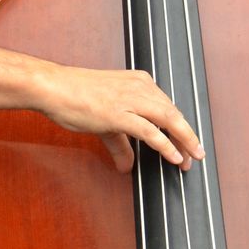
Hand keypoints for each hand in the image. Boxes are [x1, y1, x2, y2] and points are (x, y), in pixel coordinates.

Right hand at [36, 63, 204, 173]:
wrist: (54, 87)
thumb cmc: (74, 96)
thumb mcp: (104, 122)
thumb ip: (121, 144)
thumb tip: (126, 165)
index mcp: (139, 83)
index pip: (168, 107)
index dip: (180, 128)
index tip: (186, 144)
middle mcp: (140, 88)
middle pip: (174, 114)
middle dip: (188, 137)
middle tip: (195, 156)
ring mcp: (131, 99)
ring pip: (169, 120)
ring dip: (183, 142)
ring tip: (190, 159)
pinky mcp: (120, 114)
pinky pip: (150, 132)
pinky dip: (166, 145)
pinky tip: (174, 157)